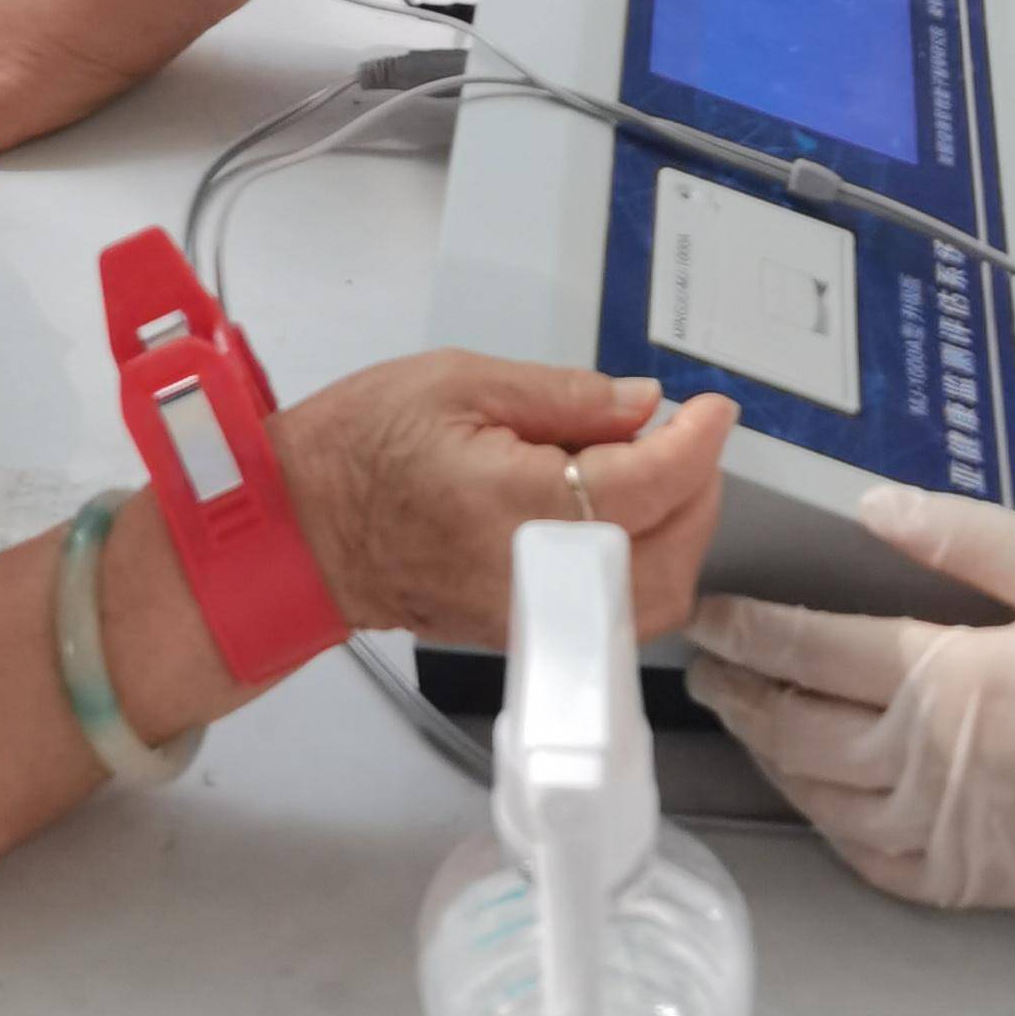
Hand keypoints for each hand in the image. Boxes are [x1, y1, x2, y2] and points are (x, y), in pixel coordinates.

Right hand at [275, 358, 734, 644]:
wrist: (299, 528)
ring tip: (662, 473)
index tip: (715, 410)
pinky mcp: (524, 634)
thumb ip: (561, 395)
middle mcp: (532, 577)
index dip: (696, 445)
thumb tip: (642, 406)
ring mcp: (531, 619)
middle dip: (699, 493)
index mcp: (515, 504)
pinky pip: (613, 616)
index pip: (645, 486)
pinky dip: (643, 566)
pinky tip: (623, 513)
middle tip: (690, 436)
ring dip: (678, 537)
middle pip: (667, 559)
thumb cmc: (361, 446)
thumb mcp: (457, 381)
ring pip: (650, 603)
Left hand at [684, 486, 1014, 927]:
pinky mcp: (961, 885)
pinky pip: (861, 854)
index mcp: (947, 680)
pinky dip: (820, 815)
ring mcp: (939, 836)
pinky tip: (811, 784)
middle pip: (793, 727)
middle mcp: (926, 765)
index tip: (706, 611)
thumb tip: (872, 505)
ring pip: (815, 794)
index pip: (809, 650)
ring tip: (742, 712)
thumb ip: (964, 536)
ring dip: (768, 750)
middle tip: (702, 661)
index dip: (745, 629)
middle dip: (737, 690)